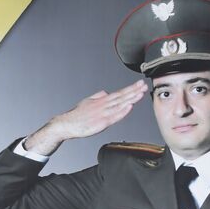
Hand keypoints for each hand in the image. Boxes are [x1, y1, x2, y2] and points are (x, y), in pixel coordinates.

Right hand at [24, 80, 147, 154]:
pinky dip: (122, 111)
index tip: (139, 84)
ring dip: (131, 99)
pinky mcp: (100, 123)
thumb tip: (106, 92)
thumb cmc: (76, 115)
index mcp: (101, 100)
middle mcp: (103, 105)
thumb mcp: (87, 102)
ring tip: (141, 94)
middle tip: (143, 86)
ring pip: (120, 105)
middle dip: (134, 91)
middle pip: (121, 97)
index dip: (130, 89)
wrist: (66, 124)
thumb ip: (98, 97)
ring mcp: (103, 113)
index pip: (119, 93)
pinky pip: (114, 116)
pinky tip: (129, 107)